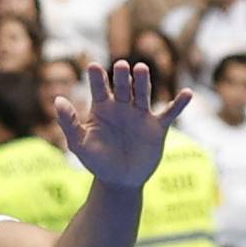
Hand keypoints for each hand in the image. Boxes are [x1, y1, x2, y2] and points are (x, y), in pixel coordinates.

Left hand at [56, 59, 191, 191]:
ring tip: (141, 69)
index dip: (96, 77)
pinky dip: (179, 104)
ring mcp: (141, 115)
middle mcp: (122, 106)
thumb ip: (69, 122)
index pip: (99, 88)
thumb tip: (58, 100)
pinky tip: (187, 93)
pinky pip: (169, 113)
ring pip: (143, 94)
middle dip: (122, 76)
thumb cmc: (96, 161)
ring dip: (143, 82)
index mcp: (102, 108)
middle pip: (123, 86)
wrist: (119, 181)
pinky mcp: (157, 128)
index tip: (92, 66)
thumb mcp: (79, 143)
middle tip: (121, 66)